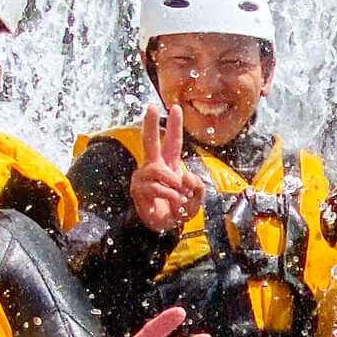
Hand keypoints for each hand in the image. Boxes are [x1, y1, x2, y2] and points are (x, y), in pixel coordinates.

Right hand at [129, 102, 205, 236]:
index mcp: (168, 166)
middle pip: (149, 142)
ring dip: (174, 183)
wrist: (164, 229)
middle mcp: (154, 167)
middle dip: (150, 124)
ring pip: (159, 170)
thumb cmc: (177, 210)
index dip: (174, 126)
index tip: (175, 107)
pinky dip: (170, 196)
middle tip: (151, 107)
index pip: (172, 143)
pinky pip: (156, 187)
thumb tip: (185, 176)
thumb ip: (197, 187)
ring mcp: (143, 178)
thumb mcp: (196, 199)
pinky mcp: (138, 190)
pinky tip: (174, 203)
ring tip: (180, 196)